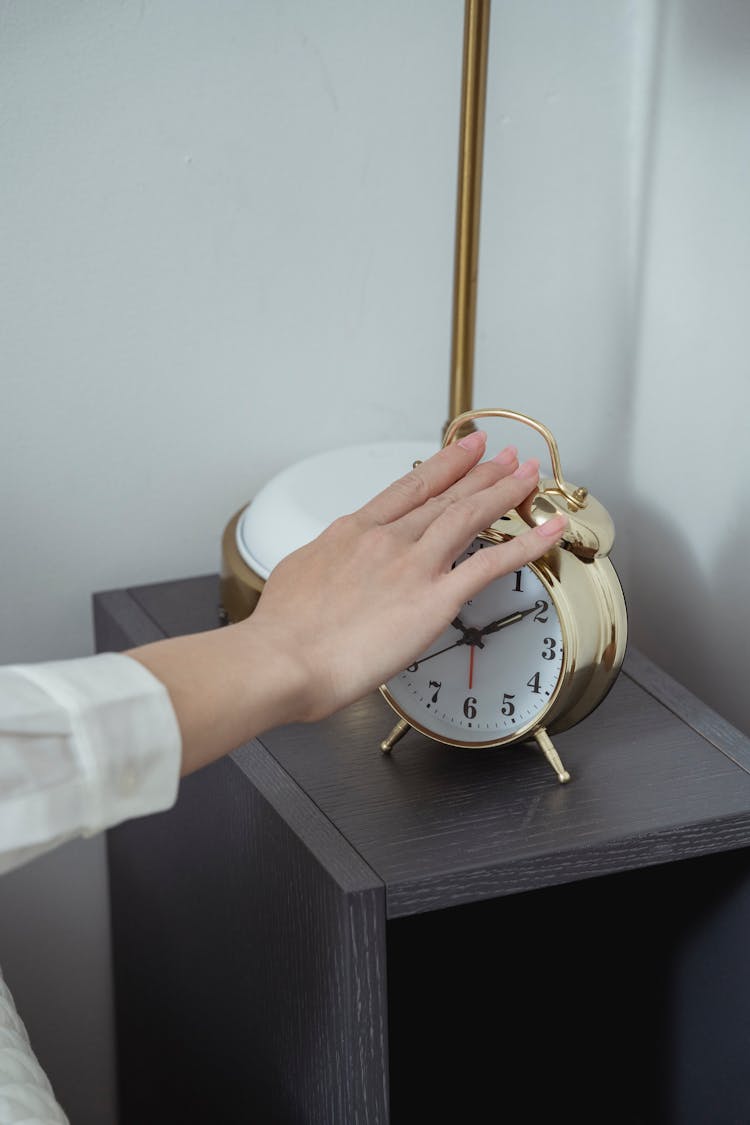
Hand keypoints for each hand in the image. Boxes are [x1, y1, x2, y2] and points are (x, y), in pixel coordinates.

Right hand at [252, 434, 565, 723]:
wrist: (281, 658)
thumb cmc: (282, 632)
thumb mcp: (296, 577)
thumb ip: (325, 565)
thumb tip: (331, 565)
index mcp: (351, 532)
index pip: (407, 489)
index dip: (441, 467)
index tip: (462, 451)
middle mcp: (386, 539)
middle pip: (444, 495)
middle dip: (480, 472)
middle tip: (504, 456)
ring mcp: (412, 565)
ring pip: (469, 515)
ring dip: (503, 492)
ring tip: (526, 476)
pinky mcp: (434, 598)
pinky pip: (490, 564)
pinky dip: (526, 544)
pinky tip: (547, 531)